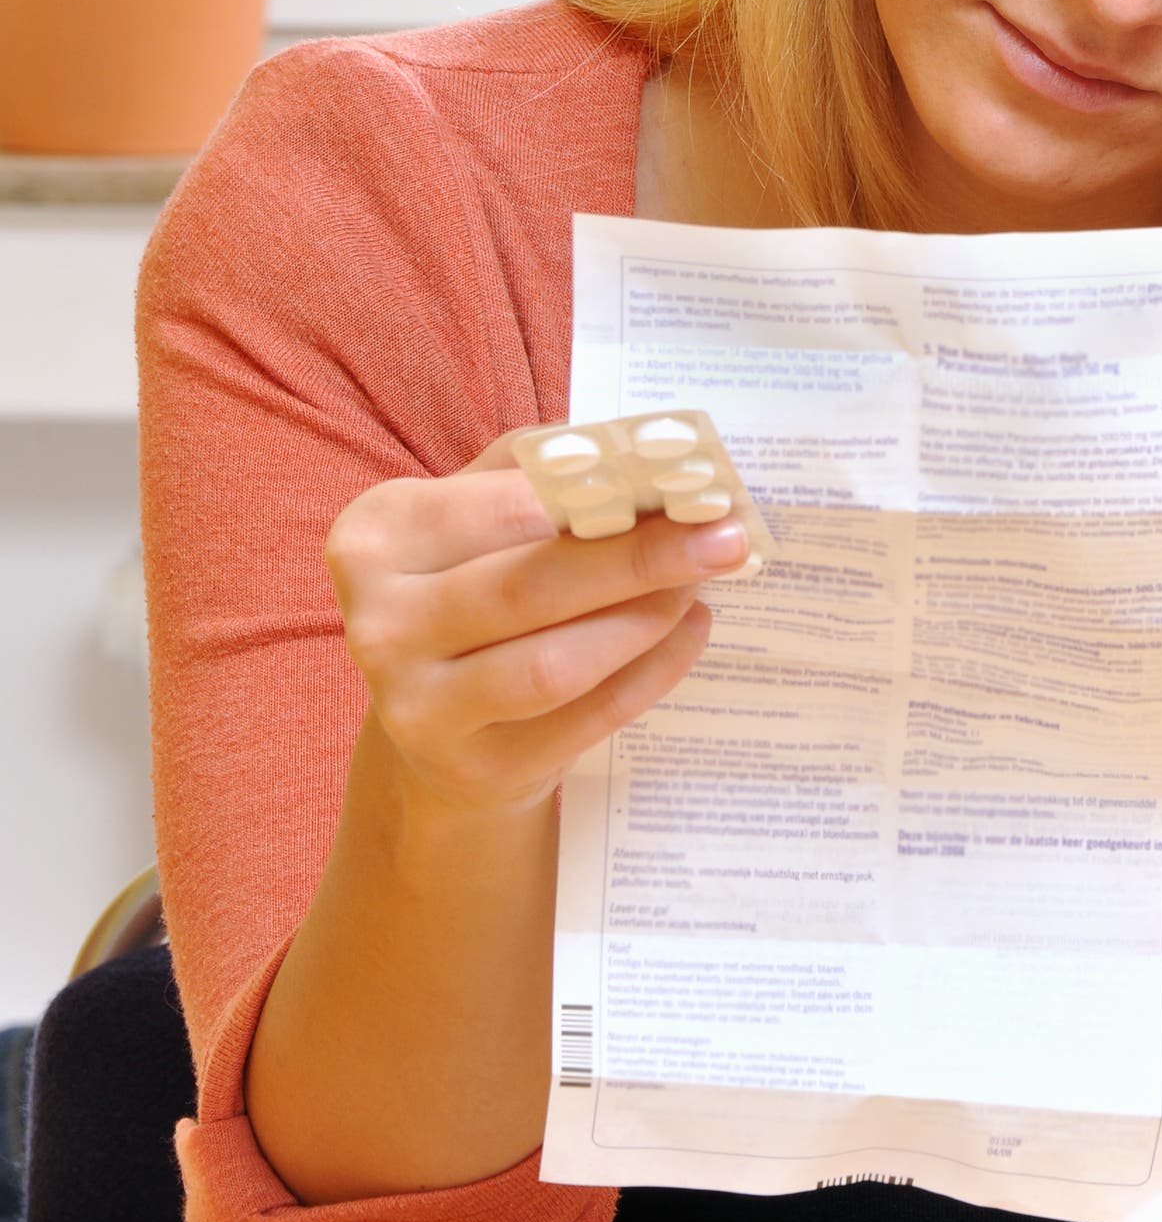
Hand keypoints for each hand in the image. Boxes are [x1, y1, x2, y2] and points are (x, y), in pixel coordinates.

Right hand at [324, 455, 747, 815]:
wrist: (437, 729)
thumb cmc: (470, 592)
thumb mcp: (477, 521)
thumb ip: (539, 476)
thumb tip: (643, 451)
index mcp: (376, 537)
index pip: (505, 507)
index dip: (602, 491)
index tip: (685, 479)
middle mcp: (381, 624)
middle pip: (530, 585)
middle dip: (640, 558)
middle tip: (725, 537)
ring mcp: (419, 709)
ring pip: (556, 663)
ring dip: (645, 620)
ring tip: (699, 586)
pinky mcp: (474, 770)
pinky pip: (586, 718)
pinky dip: (650, 673)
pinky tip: (687, 634)